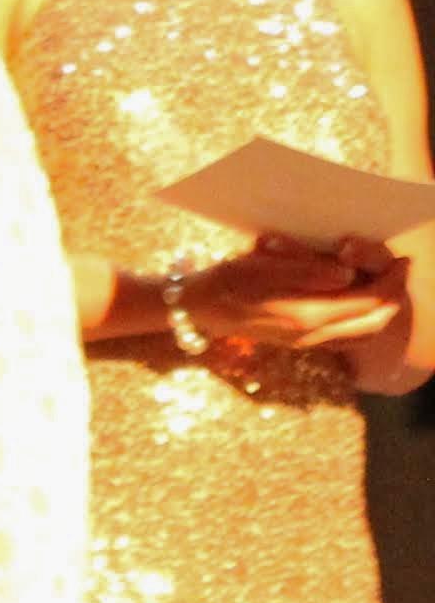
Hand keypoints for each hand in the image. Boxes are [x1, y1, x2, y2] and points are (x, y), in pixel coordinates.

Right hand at [186, 234, 410, 352]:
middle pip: (373, 322)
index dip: (391, 281)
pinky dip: (363, 320)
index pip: (368, 302)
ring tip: (385, 283)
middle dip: (393, 296)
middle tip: (400, 269)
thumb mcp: (264, 266)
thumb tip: (348, 272)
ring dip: (381, 309)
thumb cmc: (226, 280)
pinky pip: (347, 338)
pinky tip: (358, 301)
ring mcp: (307, 342)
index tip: (403, 260)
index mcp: (308, 314)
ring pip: (363, 333)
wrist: (199, 308)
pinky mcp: (300, 343)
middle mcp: (313, 334)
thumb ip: (308, 271)